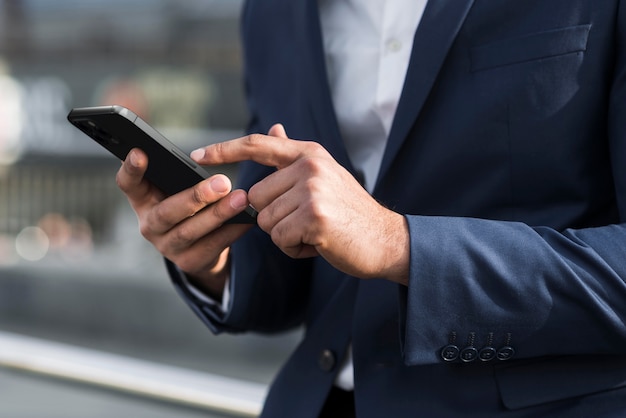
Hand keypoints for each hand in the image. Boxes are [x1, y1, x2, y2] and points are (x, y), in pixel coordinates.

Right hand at [115, 148, 252, 296]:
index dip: (131, 169)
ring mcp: (166, 246)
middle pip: (167, 212)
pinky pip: (211, 246)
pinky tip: (248, 220)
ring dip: (217, 215)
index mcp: (143, 198)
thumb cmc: (196, 203)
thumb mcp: (188, 182)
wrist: (202, 246)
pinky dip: (231, 232)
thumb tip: (271, 128)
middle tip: (222, 182)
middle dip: (195, 196)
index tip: (140, 152)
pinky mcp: (188, 262)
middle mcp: (149, 223)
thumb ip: (206, 159)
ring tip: (241, 199)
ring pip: (190, 231)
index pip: (128, 183)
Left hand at [190, 125, 409, 284]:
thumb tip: (274, 126)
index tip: (198, 155)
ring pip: (266, 221)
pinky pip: (280, 239)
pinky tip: (319, 243)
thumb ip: (293, 156)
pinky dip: (295, 248)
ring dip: (286, 235)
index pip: (258, 145)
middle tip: (307, 221)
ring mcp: (312, 191)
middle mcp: (309, 167)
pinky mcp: (314, 217)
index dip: (224, 149)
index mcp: (309, 154)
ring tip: (316, 231)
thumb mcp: (323, 175)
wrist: (386, 239)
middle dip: (274, 217)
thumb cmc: (350, 211)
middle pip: (255, 197)